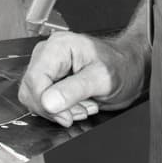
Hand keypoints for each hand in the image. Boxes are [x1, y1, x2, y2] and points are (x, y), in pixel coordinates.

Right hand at [22, 23, 139, 125]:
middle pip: (31, 90)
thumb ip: (75, 90)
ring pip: (34, 98)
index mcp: (59, 47)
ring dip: (58, 110)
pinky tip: (77, 105)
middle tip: (80, 110)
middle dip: (55, 108)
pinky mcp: (49, 79)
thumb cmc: (122, 66)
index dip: (46, 103)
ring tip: (82, 106)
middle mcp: (48, 54)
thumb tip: (49, 102)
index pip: (35, 80)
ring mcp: (47, 66)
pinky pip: (42, 100)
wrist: (130, 69)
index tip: (65, 115)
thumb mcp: (103, 79)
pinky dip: (59, 109)